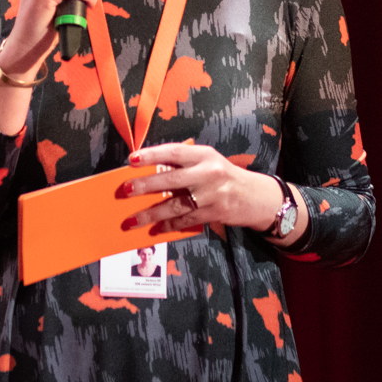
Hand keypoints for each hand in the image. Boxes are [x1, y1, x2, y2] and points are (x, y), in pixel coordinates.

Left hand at [118, 143, 306, 246]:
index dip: (152, 155)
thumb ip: (183, 164)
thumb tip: (148, 172)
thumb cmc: (223, 176)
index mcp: (204, 155)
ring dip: (151, 214)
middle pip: (171, 179)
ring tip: (131, 220)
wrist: (254, 196)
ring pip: (175, 205)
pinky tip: (154, 229)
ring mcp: (211, 195)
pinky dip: (168, 225)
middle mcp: (208, 173)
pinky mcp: (213, 213)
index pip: (174, 152)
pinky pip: (185, 220)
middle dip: (146, 185)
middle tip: (126, 190)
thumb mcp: (207, 161)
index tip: (132, 159)